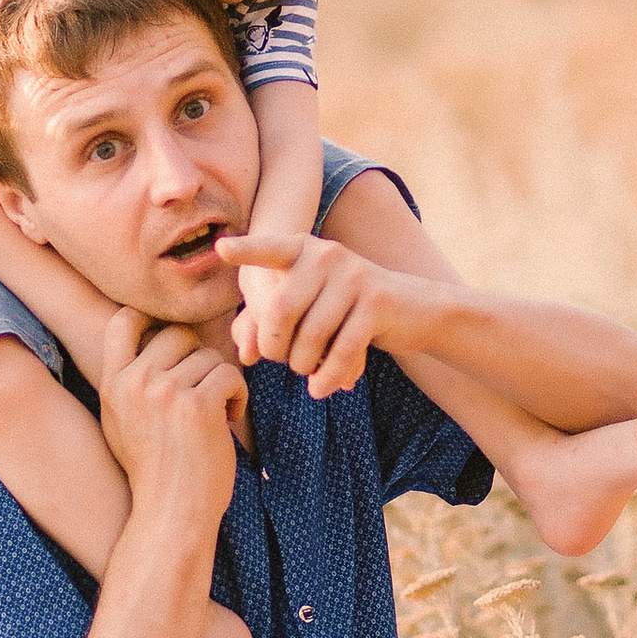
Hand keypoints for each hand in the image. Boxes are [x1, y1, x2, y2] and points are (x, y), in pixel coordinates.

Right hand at [95, 307, 245, 528]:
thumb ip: (129, 381)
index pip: (124, 320)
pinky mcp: (199, 405)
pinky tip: (228, 420)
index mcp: (112, 383)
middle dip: (198, 358)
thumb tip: (150, 334)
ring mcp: (166, 392)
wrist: (171, 511)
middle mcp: (136, 383)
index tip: (174, 341)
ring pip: (210, 356)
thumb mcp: (120, 420)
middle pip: (179, 334)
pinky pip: (230, 376)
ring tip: (215, 414)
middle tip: (203, 390)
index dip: (151, 318)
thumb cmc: (153, 469)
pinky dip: (238, 397)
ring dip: (220, 382)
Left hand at [215, 232, 406, 396]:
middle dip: (274, 347)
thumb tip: (246, 354)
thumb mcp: (311, 306)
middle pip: (280, 311)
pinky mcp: (378, 302)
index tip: (221, 248)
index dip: (247, 251)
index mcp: (305, 250)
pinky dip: (326, 378)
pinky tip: (321, 389)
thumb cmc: (347, 311)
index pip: (271, 249)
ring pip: (311, 336)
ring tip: (306, 371)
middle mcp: (327, 255)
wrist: (415, 309)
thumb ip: (271, 324)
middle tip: (280, 360)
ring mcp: (355, 276)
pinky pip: (342, 350)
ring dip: (302, 365)